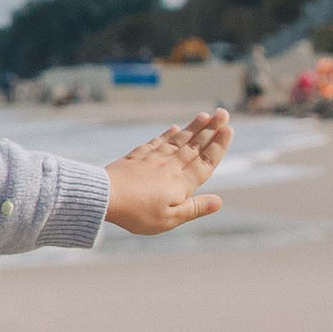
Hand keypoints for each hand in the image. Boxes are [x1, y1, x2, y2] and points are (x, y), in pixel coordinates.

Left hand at [103, 109, 227, 235]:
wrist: (104, 196)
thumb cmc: (137, 212)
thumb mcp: (169, 218)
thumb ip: (194, 208)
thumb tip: (219, 201)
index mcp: (181, 183)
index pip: (206, 161)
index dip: (218, 145)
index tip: (228, 128)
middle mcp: (170, 166)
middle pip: (195, 146)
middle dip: (210, 129)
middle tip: (223, 112)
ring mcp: (153, 159)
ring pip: (178, 140)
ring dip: (193, 127)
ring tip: (204, 115)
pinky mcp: (137, 156)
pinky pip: (157, 142)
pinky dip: (167, 134)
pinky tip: (173, 128)